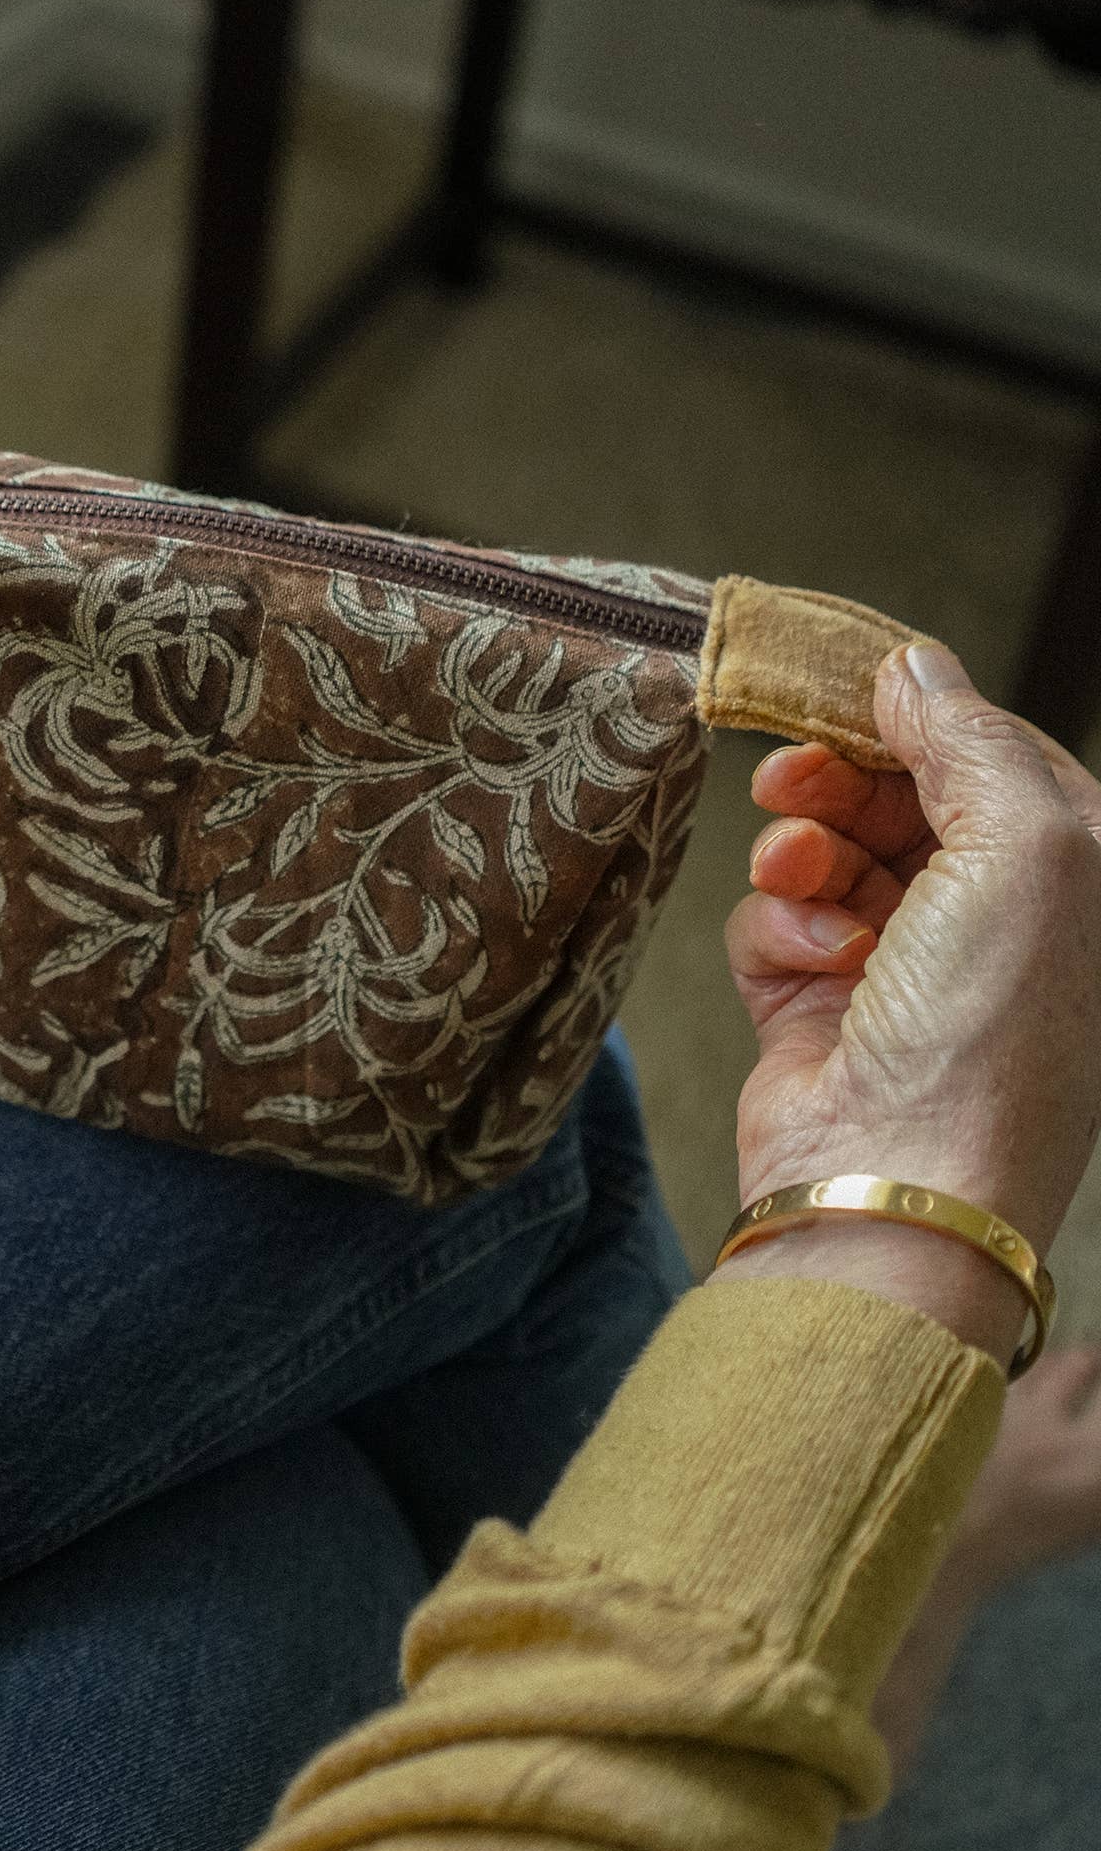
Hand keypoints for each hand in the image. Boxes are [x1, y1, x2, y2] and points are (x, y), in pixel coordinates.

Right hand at [717, 641, 1100, 1359]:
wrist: (894, 1185)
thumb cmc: (990, 1034)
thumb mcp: (1022, 848)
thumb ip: (969, 737)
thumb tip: (912, 665)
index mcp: (1078, 880)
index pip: (997, 753)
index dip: (923, 715)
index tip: (851, 682)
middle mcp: (1001, 922)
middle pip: (906, 794)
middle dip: (848, 774)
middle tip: (795, 770)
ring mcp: (907, 965)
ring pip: (833, 846)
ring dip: (806, 844)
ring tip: (796, 863)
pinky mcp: (817, 1004)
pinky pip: (779, 919)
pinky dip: (781, 924)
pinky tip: (813, 957)